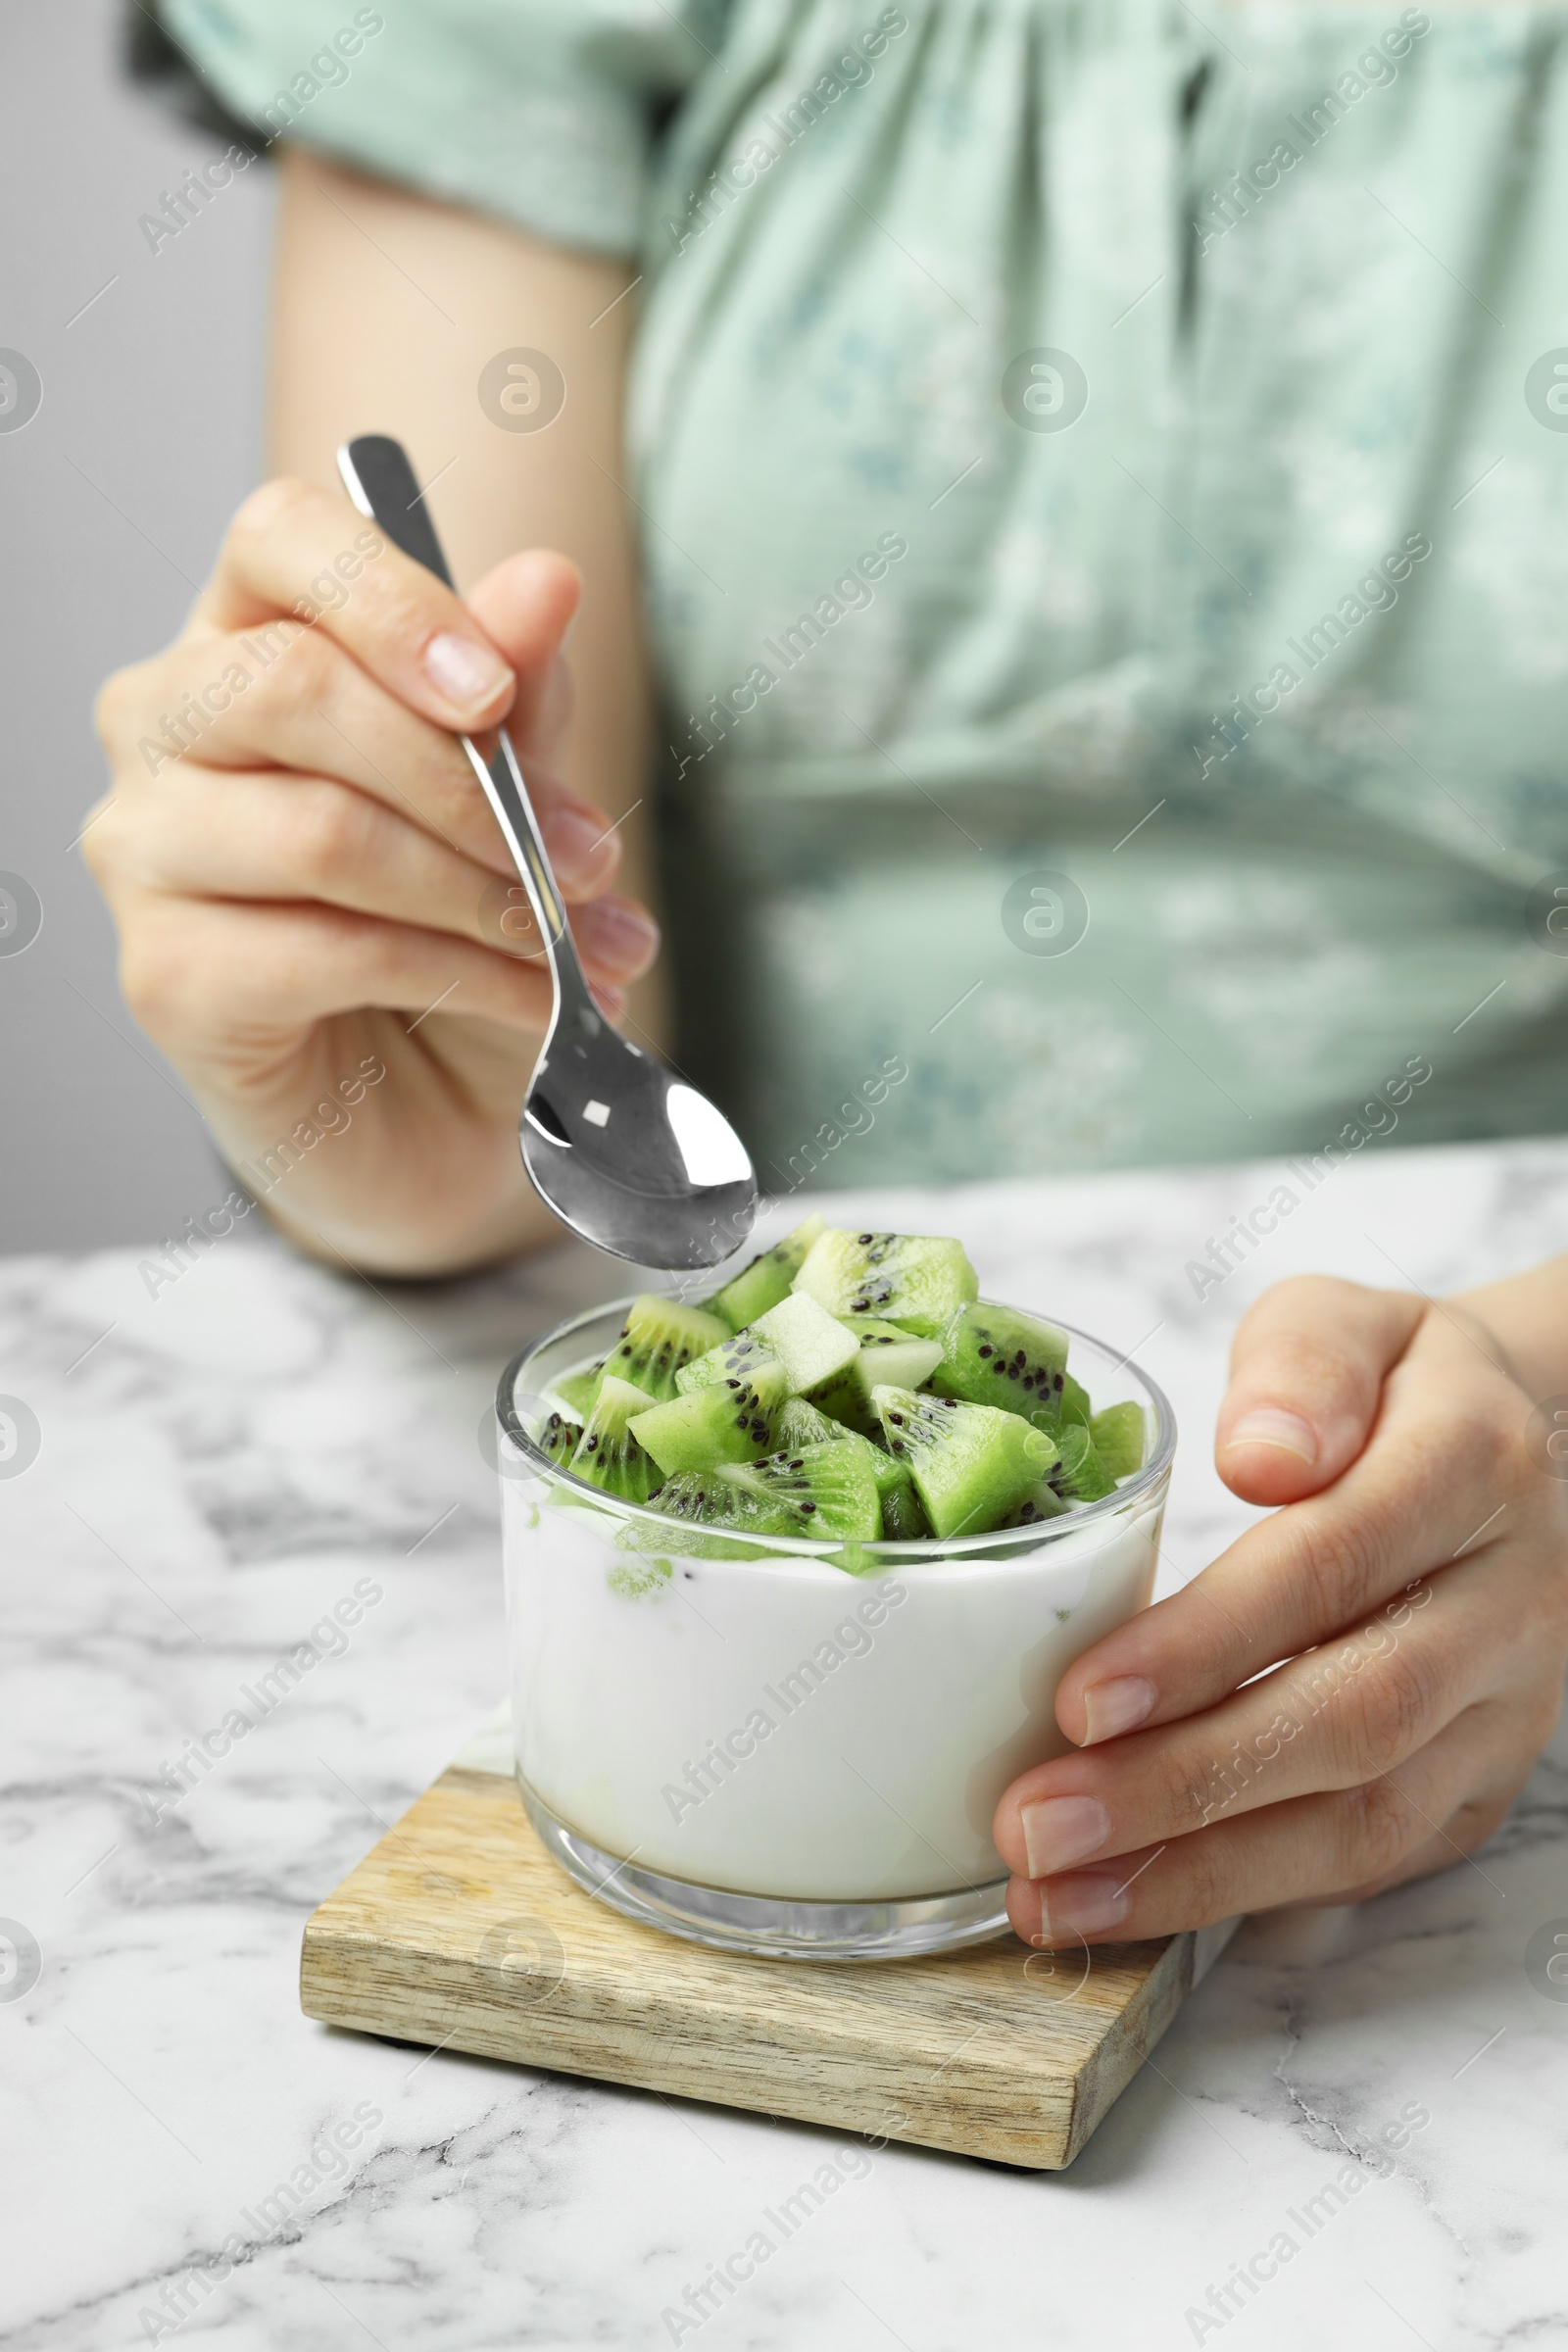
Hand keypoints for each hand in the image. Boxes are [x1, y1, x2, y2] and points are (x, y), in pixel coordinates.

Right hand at [87, 478, 658, 1272]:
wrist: (435, 1115)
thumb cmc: (458, 937)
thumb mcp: (517, 810)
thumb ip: (519, 697)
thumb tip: (544, 583)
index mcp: (249, 639)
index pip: (280, 540)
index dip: (391, 599)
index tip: (495, 694)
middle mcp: (166, 728)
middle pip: (291, 685)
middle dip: (467, 778)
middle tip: (583, 859)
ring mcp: (146, 852)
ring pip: (319, 829)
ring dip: (481, 891)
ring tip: (575, 943)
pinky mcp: (167, 977)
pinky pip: (326, 950)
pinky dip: (461, 974)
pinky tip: (532, 1000)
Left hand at [993, 1276, 1567, 1945]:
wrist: (1521, 1457)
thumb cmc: (1390, 1390)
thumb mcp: (1345, 1321)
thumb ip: (1301, 1364)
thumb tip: (1262, 1453)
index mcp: (1471, 1467)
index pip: (1332, 1566)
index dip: (1205, 1644)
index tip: (1080, 1697)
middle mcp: (1509, 1603)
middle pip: (1350, 1717)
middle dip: (1180, 1786)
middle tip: (1036, 1824)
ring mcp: (1504, 1711)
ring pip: (1363, 1820)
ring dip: (1197, 1873)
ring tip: (1053, 1892)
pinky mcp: (1477, 1788)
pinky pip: (1368, 1865)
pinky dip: (1243, 1896)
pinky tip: (1129, 1905)